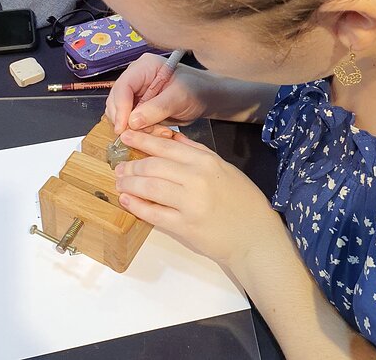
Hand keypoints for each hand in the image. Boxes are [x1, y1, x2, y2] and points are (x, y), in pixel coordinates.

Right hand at [105, 53, 209, 134]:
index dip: (120, 108)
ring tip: (157, 130)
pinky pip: (129, 122)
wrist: (205, 98)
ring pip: (120, 114)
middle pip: (115, 101)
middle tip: (143, 132)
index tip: (123, 127)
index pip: (123, 86)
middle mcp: (135, 79)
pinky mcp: (138, 108)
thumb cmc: (197, 90)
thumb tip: (132, 121)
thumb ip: (157, 108)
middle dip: (126, 120)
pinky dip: (140, 131)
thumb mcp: (179, 97)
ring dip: (134, 127)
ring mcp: (135, 94)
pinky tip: (157, 130)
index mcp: (144, 67)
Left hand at [114, 129, 273, 264]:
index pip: (166, 146)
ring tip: (120, 183)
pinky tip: (127, 201)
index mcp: (207, 162)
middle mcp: (197, 178)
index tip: (126, 137)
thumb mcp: (225, 169)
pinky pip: (153, 213)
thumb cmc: (243, 203)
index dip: (142, 140)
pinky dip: (136, 206)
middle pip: (153, 166)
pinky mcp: (185, 226)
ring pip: (150, 187)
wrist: (256, 238)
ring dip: (130, 184)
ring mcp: (190, 203)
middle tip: (120, 168)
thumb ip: (198, 153)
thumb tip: (173, 138)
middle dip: (132, 166)